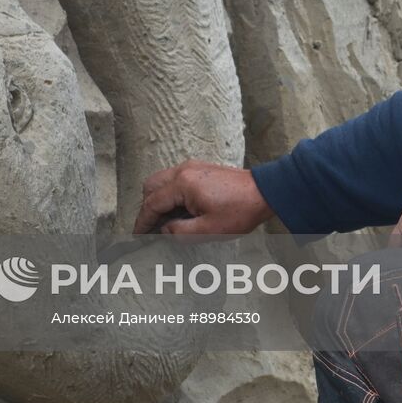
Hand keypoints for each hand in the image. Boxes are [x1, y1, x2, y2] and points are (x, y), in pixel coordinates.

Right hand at [133, 160, 274, 235]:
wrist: (264, 192)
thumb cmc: (240, 210)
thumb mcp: (208, 230)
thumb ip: (180, 232)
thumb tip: (164, 231)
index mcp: (183, 184)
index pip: (152, 203)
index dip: (142, 221)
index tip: (136, 235)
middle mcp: (183, 170)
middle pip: (151, 187)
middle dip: (147, 208)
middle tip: (151, 228)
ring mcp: (191, 167)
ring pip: (161, 180)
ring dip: (158, 199)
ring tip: (167, 220)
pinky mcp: (199, 168)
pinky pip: (174, 178)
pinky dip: (170, 193)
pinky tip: (180, 209)